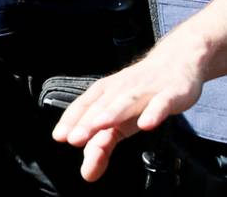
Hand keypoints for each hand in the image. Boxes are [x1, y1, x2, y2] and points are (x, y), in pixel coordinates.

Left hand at [52, 34, 205, 181]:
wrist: (175, 63)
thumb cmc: (140, 96)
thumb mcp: (120, 120)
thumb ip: (103, 143)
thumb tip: (87, 172)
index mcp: (105, 93)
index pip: (84, 106)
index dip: (71, 121)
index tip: (59, 137)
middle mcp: (121, 90)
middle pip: (102, 107)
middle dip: (87, 123)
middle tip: (74, 139)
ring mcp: (145, 91)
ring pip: (127, 101)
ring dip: (112, 112)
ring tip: (99, 125)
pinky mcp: (170, 94)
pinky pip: (161, 103)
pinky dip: (154, 112)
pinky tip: (146, 124)